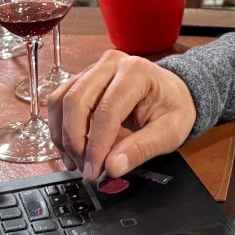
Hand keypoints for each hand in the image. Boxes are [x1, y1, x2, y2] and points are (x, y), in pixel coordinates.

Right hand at [47, 50, 194, 180]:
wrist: (174, 92)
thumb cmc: (174, 108)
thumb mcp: (170, 133)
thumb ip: (141, 149)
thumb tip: (112, 167)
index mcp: (136, 72)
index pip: (106, 110)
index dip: (96, 145)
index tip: (94, 171)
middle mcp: (111, 64)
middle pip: (77, 101)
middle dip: (75, 141)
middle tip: (85, 168)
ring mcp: (94, 69)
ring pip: (62, 100)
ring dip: (63, 135)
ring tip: (77, 161)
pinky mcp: (82, 79)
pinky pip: (60, 101)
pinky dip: (60, 128)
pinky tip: (71, 149)